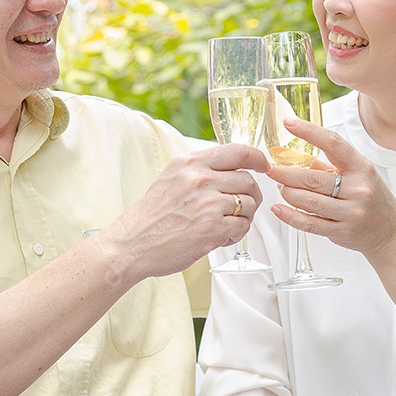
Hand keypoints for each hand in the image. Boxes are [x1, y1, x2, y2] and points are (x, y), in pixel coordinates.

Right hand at [103, 143, 269, 280]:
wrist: (131, 244)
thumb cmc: (151, 217)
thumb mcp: (171, 178)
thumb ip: (199, 170)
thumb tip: (231, 167)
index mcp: (189, 163)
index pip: (237, 151)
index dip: (257, 158)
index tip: (263, 165)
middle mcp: (199, 179)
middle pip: (248, 180)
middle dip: (251, 195)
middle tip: (242, 206)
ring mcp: (207, 204)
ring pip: (249, 204)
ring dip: (244, 216)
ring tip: (226, 224)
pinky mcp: (212, 229)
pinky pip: (243, 226)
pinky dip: (236, 233)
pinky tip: (221, 236)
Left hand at [265, 118, 395, 257]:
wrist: (391, 232)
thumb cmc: (372, 199)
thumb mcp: (357, 176)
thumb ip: (328, 166)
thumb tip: (293, 156)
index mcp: (362, 168)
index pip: (333, 143)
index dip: (308, 131)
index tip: (288, 123)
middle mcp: (359, 189)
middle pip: (313, 178)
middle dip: (285, 173)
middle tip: (271, 168)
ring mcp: (351, 212)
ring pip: (308, 200)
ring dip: (287, 192)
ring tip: (279, 187)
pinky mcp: (342, 232)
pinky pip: (309, 223)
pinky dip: (289, 215)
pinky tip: (278, 208)